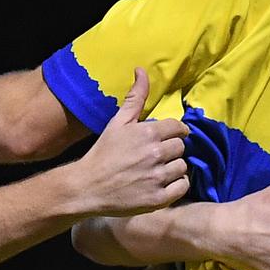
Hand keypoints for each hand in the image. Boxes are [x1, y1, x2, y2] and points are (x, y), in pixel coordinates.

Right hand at [73, 68, 189, 216]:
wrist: (87, 187)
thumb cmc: (103, 153)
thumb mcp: (118, 122)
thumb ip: (135, 97)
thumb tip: (141, 69)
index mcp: (149, 133)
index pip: (179, 129)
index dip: (173, 133)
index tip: (163, 139)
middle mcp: (156, 154)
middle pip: (181, 148)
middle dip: (170, 150)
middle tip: (155, 156)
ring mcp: (158, 178)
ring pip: (183, 167)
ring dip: (173, 168)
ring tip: (156, 171)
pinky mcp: (159, 199)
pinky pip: (182, 187)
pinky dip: (176, 185)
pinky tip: (161, 184)